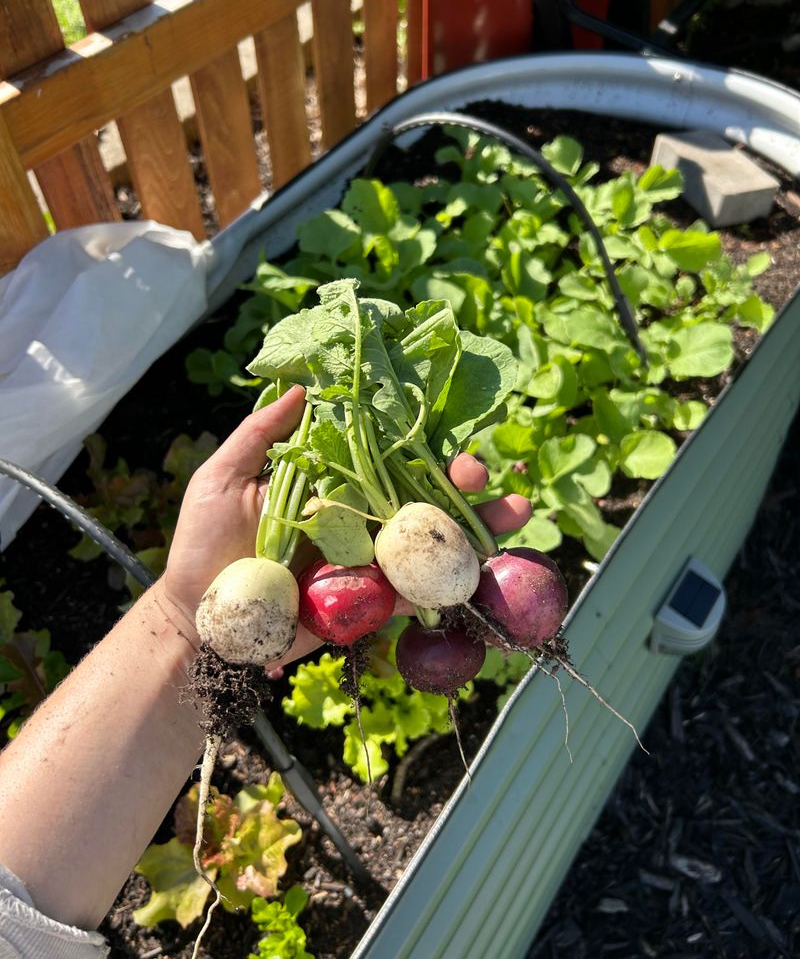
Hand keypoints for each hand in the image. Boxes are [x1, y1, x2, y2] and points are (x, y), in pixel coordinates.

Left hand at [162, 386, 531, 667]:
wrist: (199, 619)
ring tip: (516, 511)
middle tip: (483, 469)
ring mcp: (368, 561)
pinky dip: (452, 582)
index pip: (385, 454)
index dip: (419, 438)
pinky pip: (415, 591)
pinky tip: (488, 567)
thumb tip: (300, 384)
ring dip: (478, 526)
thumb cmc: (203, 545)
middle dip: (461, 480)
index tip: (447, 420)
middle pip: (420, 494)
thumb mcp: (222, 478)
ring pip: (431, 539)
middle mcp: (358, 517)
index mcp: (331, 482)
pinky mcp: (368, 603)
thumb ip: (260, 435)